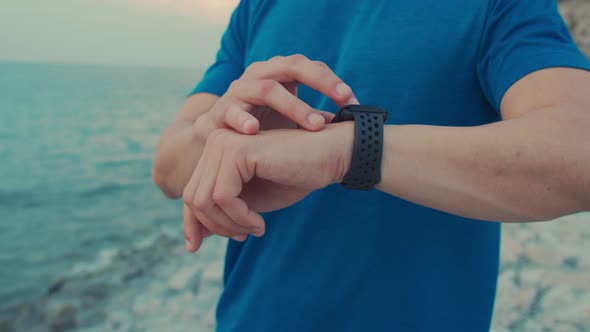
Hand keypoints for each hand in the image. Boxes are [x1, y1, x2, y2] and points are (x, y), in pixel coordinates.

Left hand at [184, 55, 357, 250]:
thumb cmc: (295, 177)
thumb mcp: (251, 203)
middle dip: (214, 226)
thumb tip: (192, 239)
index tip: (196, 246)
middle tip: (244, 235)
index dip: (191, 223)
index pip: (192, 192)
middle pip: (193, 197)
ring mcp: (224, 143)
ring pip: (204, 199)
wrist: (329, 157)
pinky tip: (259, 223)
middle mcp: (216, 142)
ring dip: (229, 224)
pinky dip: (240, 217)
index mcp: (217, 152)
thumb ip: (223, 214)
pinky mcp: (238, 150)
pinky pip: (223, 196)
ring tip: (255, 228)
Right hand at [193, 54, 357, 136]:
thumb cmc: (260, 130)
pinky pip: (231, 112)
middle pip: (291, 66)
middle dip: (319, 82)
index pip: (308, 67)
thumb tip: (352, 124)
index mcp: (278, 75)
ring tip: (314, 124)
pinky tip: (255, 129)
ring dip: (293, 106)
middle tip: (342, 100)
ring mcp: (237, 91)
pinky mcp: (219, 112)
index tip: (352, 100)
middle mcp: (258, 76)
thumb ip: (316, 119)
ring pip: (266, 88)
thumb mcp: (289, 121)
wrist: (215, 143)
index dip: (331, 80)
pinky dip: (243, 119)